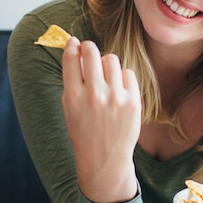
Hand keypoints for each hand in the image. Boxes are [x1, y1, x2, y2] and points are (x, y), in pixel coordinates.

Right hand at [62, 37, 140, 202]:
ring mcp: (115, 98)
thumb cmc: (84, 130)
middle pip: (92, 52)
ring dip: (106, 63)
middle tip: (89, 51)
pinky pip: (128, 73)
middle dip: (89, 47)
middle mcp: (94, 95)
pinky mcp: (133, 101)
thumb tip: (76, 46)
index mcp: (73, 96)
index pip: (72, 57)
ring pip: (111, 59)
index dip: (73, 45)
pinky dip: (122, 78)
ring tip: (104, 76)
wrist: (105, 159)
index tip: (75, 43)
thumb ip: (73, 79)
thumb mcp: (70, 107)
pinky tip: (118, 89)